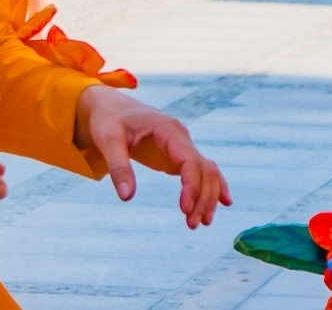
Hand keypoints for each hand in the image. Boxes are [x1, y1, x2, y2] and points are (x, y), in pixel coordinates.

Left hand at [75, 85, 230, 229]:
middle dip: (202, 197)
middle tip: (191, 224)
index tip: (185, 209)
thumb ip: (118, 167)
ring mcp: (182, 146)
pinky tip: (223, 202)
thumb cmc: (108, 120)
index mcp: (167, 129)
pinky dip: (213, 185)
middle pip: (204, 169)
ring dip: (208, 196)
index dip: (192, 185)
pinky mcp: (178, 155)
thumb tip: (127, 197)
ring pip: (207, 171)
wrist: (110, 106)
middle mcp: (181, 137)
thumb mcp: (108, 140)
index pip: (190, 160)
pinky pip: (202, 170)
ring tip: (200, 223)